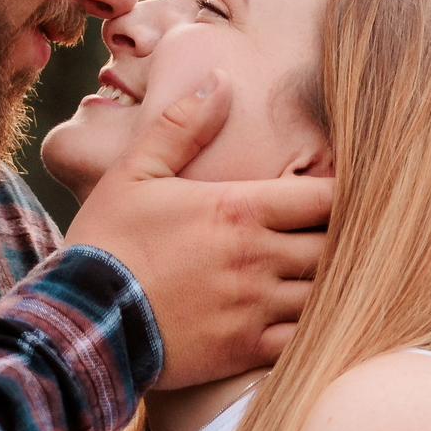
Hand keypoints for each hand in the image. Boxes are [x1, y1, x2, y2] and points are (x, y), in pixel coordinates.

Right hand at [63, 73, 332, 389]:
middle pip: (336, 245)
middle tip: (351, 235)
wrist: (80, 322)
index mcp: (239, 209)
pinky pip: (305, 340)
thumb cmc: (106, 242)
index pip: (326, 197)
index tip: (345, 193)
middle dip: (345, 238)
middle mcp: (257, 257)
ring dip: (335, 284)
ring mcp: (254, 307)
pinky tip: (315, 322)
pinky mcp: (245, 350)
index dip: (346, 193)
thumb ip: (182, 125)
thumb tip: (220, 80)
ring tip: (336, 277)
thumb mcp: (135, 172)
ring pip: (327, 294)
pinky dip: (319, 330)